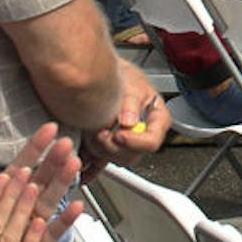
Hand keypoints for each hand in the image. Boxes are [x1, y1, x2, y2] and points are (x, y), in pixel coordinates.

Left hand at [82, 61, 169, 179]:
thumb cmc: (125, 76)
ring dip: (101, 151)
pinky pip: (102, 162)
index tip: (119, 135)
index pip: (152, 141)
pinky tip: (84, 167)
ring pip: (116, 159)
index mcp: (157, 120)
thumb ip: (131, 102)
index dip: (134, 142)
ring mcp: (126, 141)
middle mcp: (143, 133)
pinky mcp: (110, 146)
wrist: (107, 74)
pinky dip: (92, 165)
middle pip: (133, 155)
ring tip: (92, 134)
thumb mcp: (132, 83)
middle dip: (114, 147)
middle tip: (102, 134)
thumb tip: (130, 121)